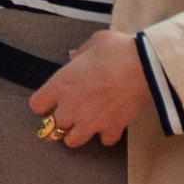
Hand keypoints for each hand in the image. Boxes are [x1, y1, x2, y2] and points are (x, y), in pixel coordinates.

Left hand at [28, 28, 153, 149]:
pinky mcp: (111, 128)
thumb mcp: (95, 42)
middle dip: (59, 121)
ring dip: (77, 133)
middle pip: (52, 127)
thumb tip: (73, 56)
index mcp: (62, 85)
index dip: (43, 103)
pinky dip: (106, 134)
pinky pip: (104, 140)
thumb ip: (80, 52)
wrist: (146, 66)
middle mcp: (71, 107)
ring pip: (72, 141)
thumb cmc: (117, 50)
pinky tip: (110, 124)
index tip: (50, 100)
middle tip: (68, 113)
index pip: (37, 105)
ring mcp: (91, 121)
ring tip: (85, 123)